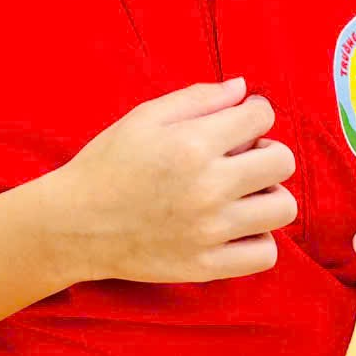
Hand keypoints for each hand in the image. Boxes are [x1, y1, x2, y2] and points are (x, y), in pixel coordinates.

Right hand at [50, 79, 295, 285]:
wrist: (73, 225)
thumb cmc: (107, 164)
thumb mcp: (144, 117)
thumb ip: (198, 98)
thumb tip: (244, 89)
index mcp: (192, 144)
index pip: (262, 118)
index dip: (254, 114)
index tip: (240, 123)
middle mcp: (208, 187)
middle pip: (282, 161)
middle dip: (267, 151)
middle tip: (242, 158)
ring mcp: (210, 231)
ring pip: (282, 208)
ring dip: (268, 195)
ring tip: (242, 194)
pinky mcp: (206, 266)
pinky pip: (265, 254)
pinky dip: (258, 238)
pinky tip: (236, 226)